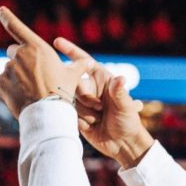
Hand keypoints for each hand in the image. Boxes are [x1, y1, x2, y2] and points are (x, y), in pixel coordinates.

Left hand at [0, 7, 94, 117]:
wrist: (48, 113)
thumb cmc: (62, 92)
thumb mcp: (72, 77)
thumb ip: (78, 66)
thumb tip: (89, 62)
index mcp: (36, 47)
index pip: (16, 27)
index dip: (7, 17)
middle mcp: (20, 54)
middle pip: (13, 51)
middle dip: (20, 59)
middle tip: (31, 75)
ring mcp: (8, 68)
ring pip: (9, 69)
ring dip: (16, 76)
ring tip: (29, 90)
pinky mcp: (1, 82)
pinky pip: (3, 81)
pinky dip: (9, 87)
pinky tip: (21, 96)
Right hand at [54, 38, 154, 167]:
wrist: (122, 145)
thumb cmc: (128, 123)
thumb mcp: (125, 107)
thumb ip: (120, 93)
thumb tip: (120, 79)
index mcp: (101, 79)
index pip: (84, 62)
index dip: (70, 50)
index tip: (57, 41)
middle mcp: (90, 88)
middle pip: (75, 84)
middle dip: (86, 99)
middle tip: (101, 110)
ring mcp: (82, 102)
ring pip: (71, 101)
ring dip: (85, 113)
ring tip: (99, 120)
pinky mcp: (77, 116)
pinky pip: (70, 115)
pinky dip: (81, 122)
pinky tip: (92, 127)